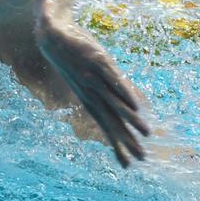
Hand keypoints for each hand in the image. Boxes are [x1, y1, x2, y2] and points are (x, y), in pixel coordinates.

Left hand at [35, 18, 150, 166]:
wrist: (52, 36)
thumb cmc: (73, 56)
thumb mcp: (90, 75)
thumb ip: (111, 89)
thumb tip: (130, 102)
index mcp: (88, 98)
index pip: (105, 126)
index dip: (116, 145)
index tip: (127, 165)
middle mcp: (91, 93)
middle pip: (112, 120)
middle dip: (125, 140)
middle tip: (141, 159)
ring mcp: (94, 78)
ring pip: (115, 103)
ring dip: (130, 119)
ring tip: (146, 133)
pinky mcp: (97, 61)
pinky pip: (113, 80)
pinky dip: (124, 93)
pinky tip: (136, 105)